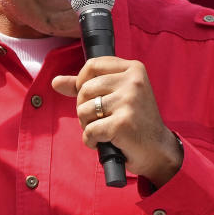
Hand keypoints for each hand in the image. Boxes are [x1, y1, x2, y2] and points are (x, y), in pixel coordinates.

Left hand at [52, 57, 182, 187]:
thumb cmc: (135, 121)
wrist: (158, 149)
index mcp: (133, 68)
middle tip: (99, 119)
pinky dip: (91, 141)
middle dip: (83, 108)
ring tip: (103, 130)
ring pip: (84, 110)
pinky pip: (90, 130)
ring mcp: (129, 101)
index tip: (90, 97)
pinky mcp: (123, 123)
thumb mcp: (115, 95)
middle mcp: (133, 81)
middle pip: (85, 89)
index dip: (82, 82)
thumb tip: (56, 81)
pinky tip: (104, 142)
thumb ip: (85, 85)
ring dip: (87, 125)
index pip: (92, 65)